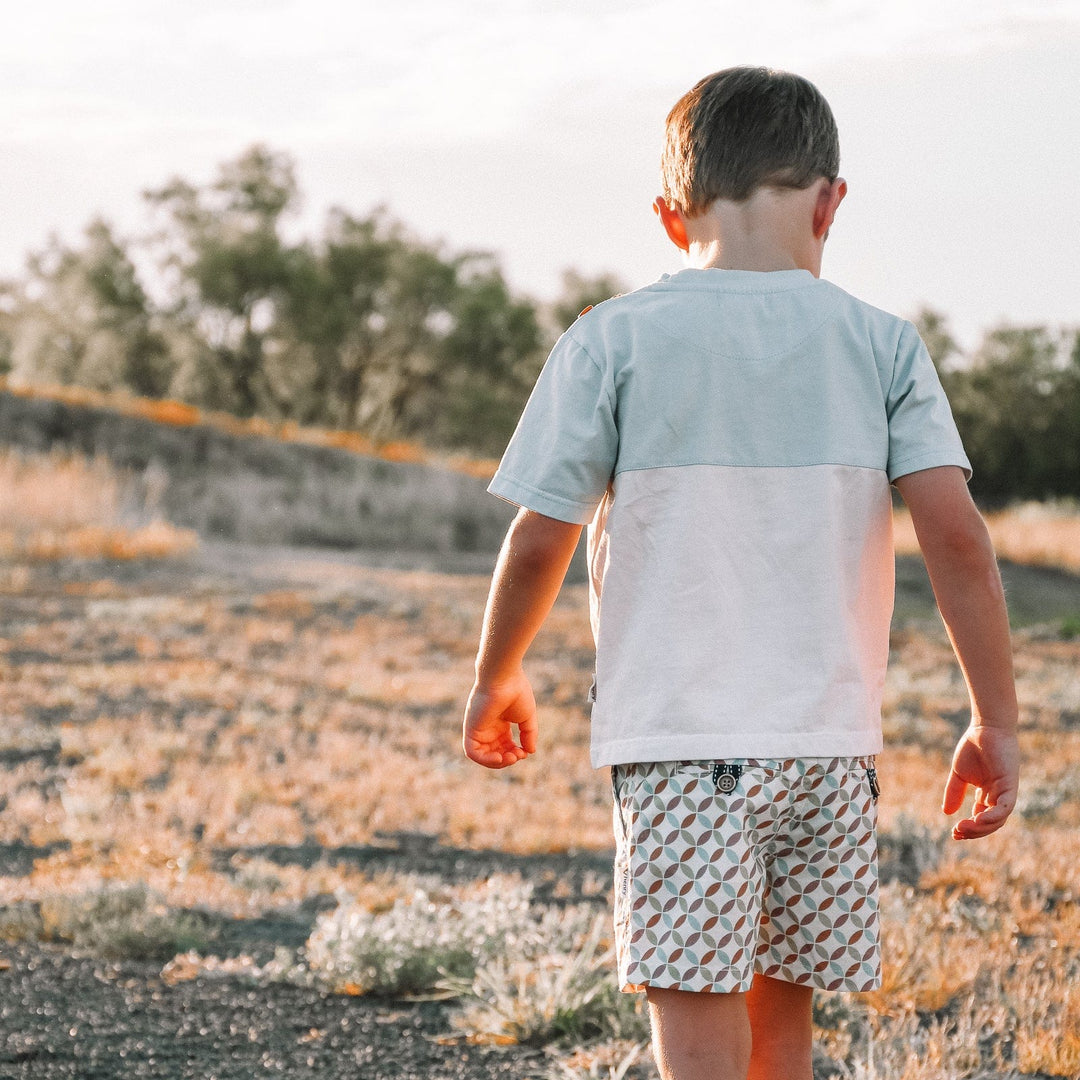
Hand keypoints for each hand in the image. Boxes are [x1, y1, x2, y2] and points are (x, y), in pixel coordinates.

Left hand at [462, 670, 537, 768]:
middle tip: (519, 755)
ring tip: (510, 757)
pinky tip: (499, 758)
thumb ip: (529, 735)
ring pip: (483, 755)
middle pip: (495, 753)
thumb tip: (530, 752)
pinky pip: (472, 752)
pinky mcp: (471, 729)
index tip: (525, 752)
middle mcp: (487, 727)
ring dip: (497, 762)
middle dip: (507, 759)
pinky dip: (485, 759)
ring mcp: (478, 728)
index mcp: (500, 723)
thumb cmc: (516, 691)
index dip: (515, 753)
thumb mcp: (527, 717)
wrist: (503, 678)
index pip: (505, 746)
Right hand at [942, 724, 1019, 839]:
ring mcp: (1005, 792)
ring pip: (998, 819)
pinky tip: (977, 819)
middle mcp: (998, 796)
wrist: (985, 728)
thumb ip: (954, 792)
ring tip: (963, 827)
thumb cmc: (974, 747)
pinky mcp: (1010, 785)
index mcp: (987, 794)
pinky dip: (993, 816)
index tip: (953, 832)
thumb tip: (946, 813)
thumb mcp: (959, 774)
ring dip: (981, 827)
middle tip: (956, 832)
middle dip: (974, 832)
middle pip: (990, 823)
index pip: (980, 819)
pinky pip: (1004, 807)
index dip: (969, 829)